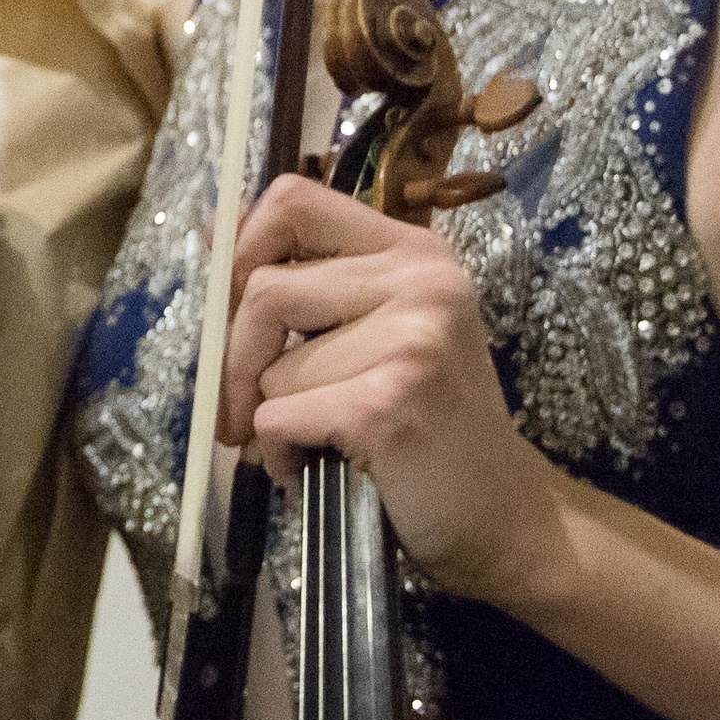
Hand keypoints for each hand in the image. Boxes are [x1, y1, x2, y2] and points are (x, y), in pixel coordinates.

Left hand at [219, 174, 562, 602]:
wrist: (507, 519)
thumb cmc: (427, 424)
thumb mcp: (383, 331)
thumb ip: (314, 283)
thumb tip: (212, 234)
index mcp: (414, 252)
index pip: (294, 201)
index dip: (240, 244)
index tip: (228, 297)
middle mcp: (421, 283)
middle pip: (263, 290)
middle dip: (233, 359)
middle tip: (237, 409)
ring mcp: (411, 341)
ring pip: (269, 367)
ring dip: (266, 420)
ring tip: (310, 445)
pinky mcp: (388, 403)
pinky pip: (278, 418)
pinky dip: (278, 454)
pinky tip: (317, 471)